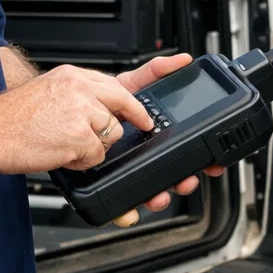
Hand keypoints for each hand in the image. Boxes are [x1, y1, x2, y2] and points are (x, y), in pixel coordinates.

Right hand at [0, 63, 154, 174]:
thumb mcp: (47, 92)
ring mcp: (82, 110)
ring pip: (111, 132)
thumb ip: (75, 96)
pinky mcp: (81, 135)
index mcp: (71, 75)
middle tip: (143, 126)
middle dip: (135, 117)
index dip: (140, 89)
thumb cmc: (11, 119)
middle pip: (123, 101)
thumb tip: (99, 110)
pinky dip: (82, 161)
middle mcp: (79, 87)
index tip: (162, 87)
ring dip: (95, 145)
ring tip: (66, 144)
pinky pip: (97, 154)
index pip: (115, 80)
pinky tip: (61, 154)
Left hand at [110, 53, 224, 226]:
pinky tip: (128, 212)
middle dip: (183, 181)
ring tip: (159, 196)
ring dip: (159, 196)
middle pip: (172, 173)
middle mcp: (143, 153)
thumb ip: (154, 72)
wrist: (60, 112)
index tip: (212, 165)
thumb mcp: (128, 85)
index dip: (202, 158)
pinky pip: (120, 203)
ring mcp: (126, 169)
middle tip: (186, 182)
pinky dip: (126, 211)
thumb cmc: (96, 101)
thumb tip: (182, 60)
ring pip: (151, 190)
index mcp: (152, 134)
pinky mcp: (105, 182)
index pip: (183, 147)